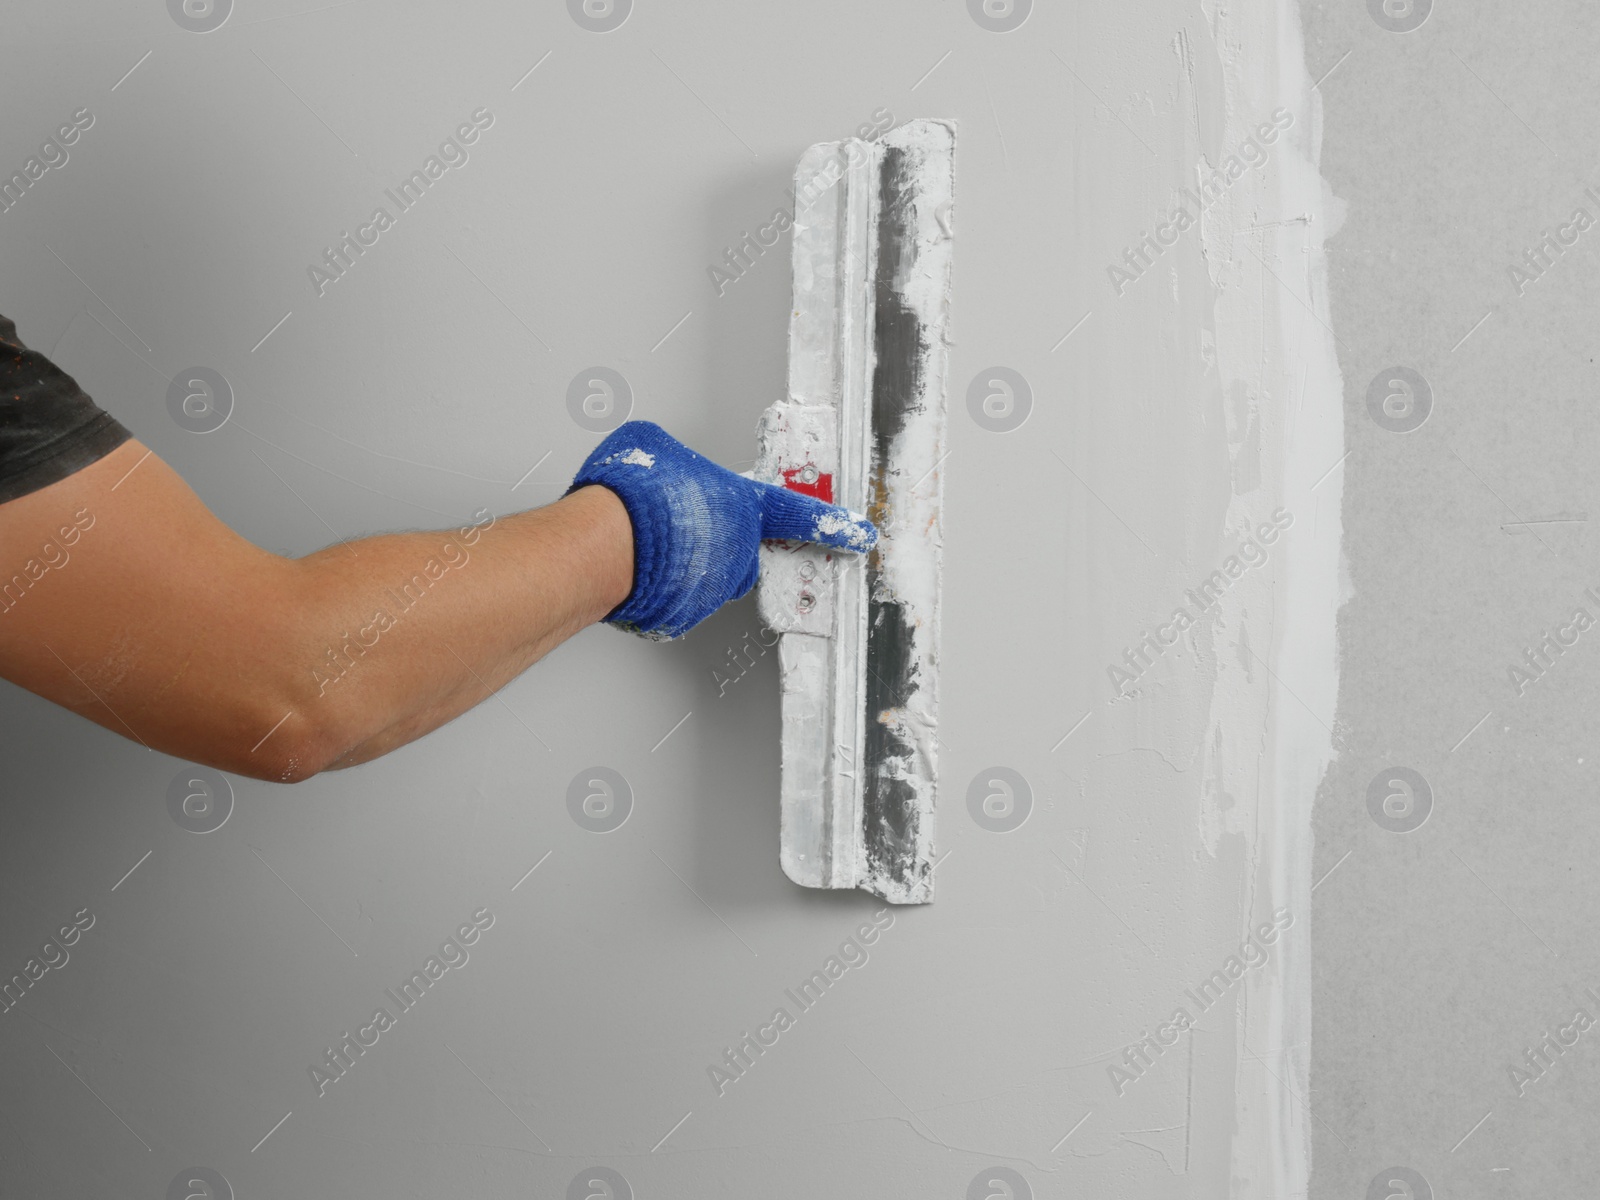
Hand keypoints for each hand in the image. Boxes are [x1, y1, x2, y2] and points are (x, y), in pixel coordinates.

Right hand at [567, 420, 876, 639]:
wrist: (603, 544)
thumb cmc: (634, 494)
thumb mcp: (657, 446)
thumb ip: (677, 460)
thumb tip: (665, 464)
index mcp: (743, 508)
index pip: (798, 514)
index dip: (832, 523)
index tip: (860, 533)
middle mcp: (736, 553)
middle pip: (736, 548)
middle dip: (709, 538)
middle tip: (673, 522)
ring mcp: (712, 590)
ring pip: (702, 576)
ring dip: (679, 562)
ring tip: (643, 542)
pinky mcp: (681, 617)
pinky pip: (675, 599)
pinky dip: (658, 586)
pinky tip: (634, 567)